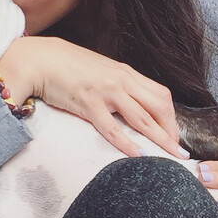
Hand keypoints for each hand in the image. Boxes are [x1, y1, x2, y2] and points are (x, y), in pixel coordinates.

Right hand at [0, 36, 184, 157]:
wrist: (40, 59)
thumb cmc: (69, 68)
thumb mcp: (102, 73)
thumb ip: (119, 87)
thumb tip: (134, 106)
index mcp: (126, 74)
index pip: (160, 95)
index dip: (171, 118)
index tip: (174, 136)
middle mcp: (122, 80)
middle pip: (159, 106)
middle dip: (171, 131)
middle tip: (176, 151)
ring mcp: (106, 92)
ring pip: (142, 118)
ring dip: (159, 139)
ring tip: (170, 158)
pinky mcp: (88, 103)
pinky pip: (112, 128)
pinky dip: (128, 143)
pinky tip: (139, 155)